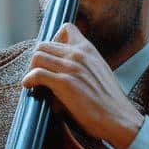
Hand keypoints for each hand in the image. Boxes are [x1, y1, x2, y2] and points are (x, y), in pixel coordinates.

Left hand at [21, 23, 144, 148]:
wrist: (119, 119)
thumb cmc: (109, 101)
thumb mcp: (98, 72)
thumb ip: (81, 64)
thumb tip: (59, 67)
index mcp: (89, 50)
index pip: (66, 29)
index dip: (52, 40)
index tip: (49, 56)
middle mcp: (80, 54)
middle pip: (44, 45)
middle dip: (37, 59)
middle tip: (37, 74)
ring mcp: (72, 68)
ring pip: (37, 57)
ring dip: (31, 69)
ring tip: (34, 82)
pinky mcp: (65, 83)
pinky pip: (37, 74)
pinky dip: (29, 80)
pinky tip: (30, 87)